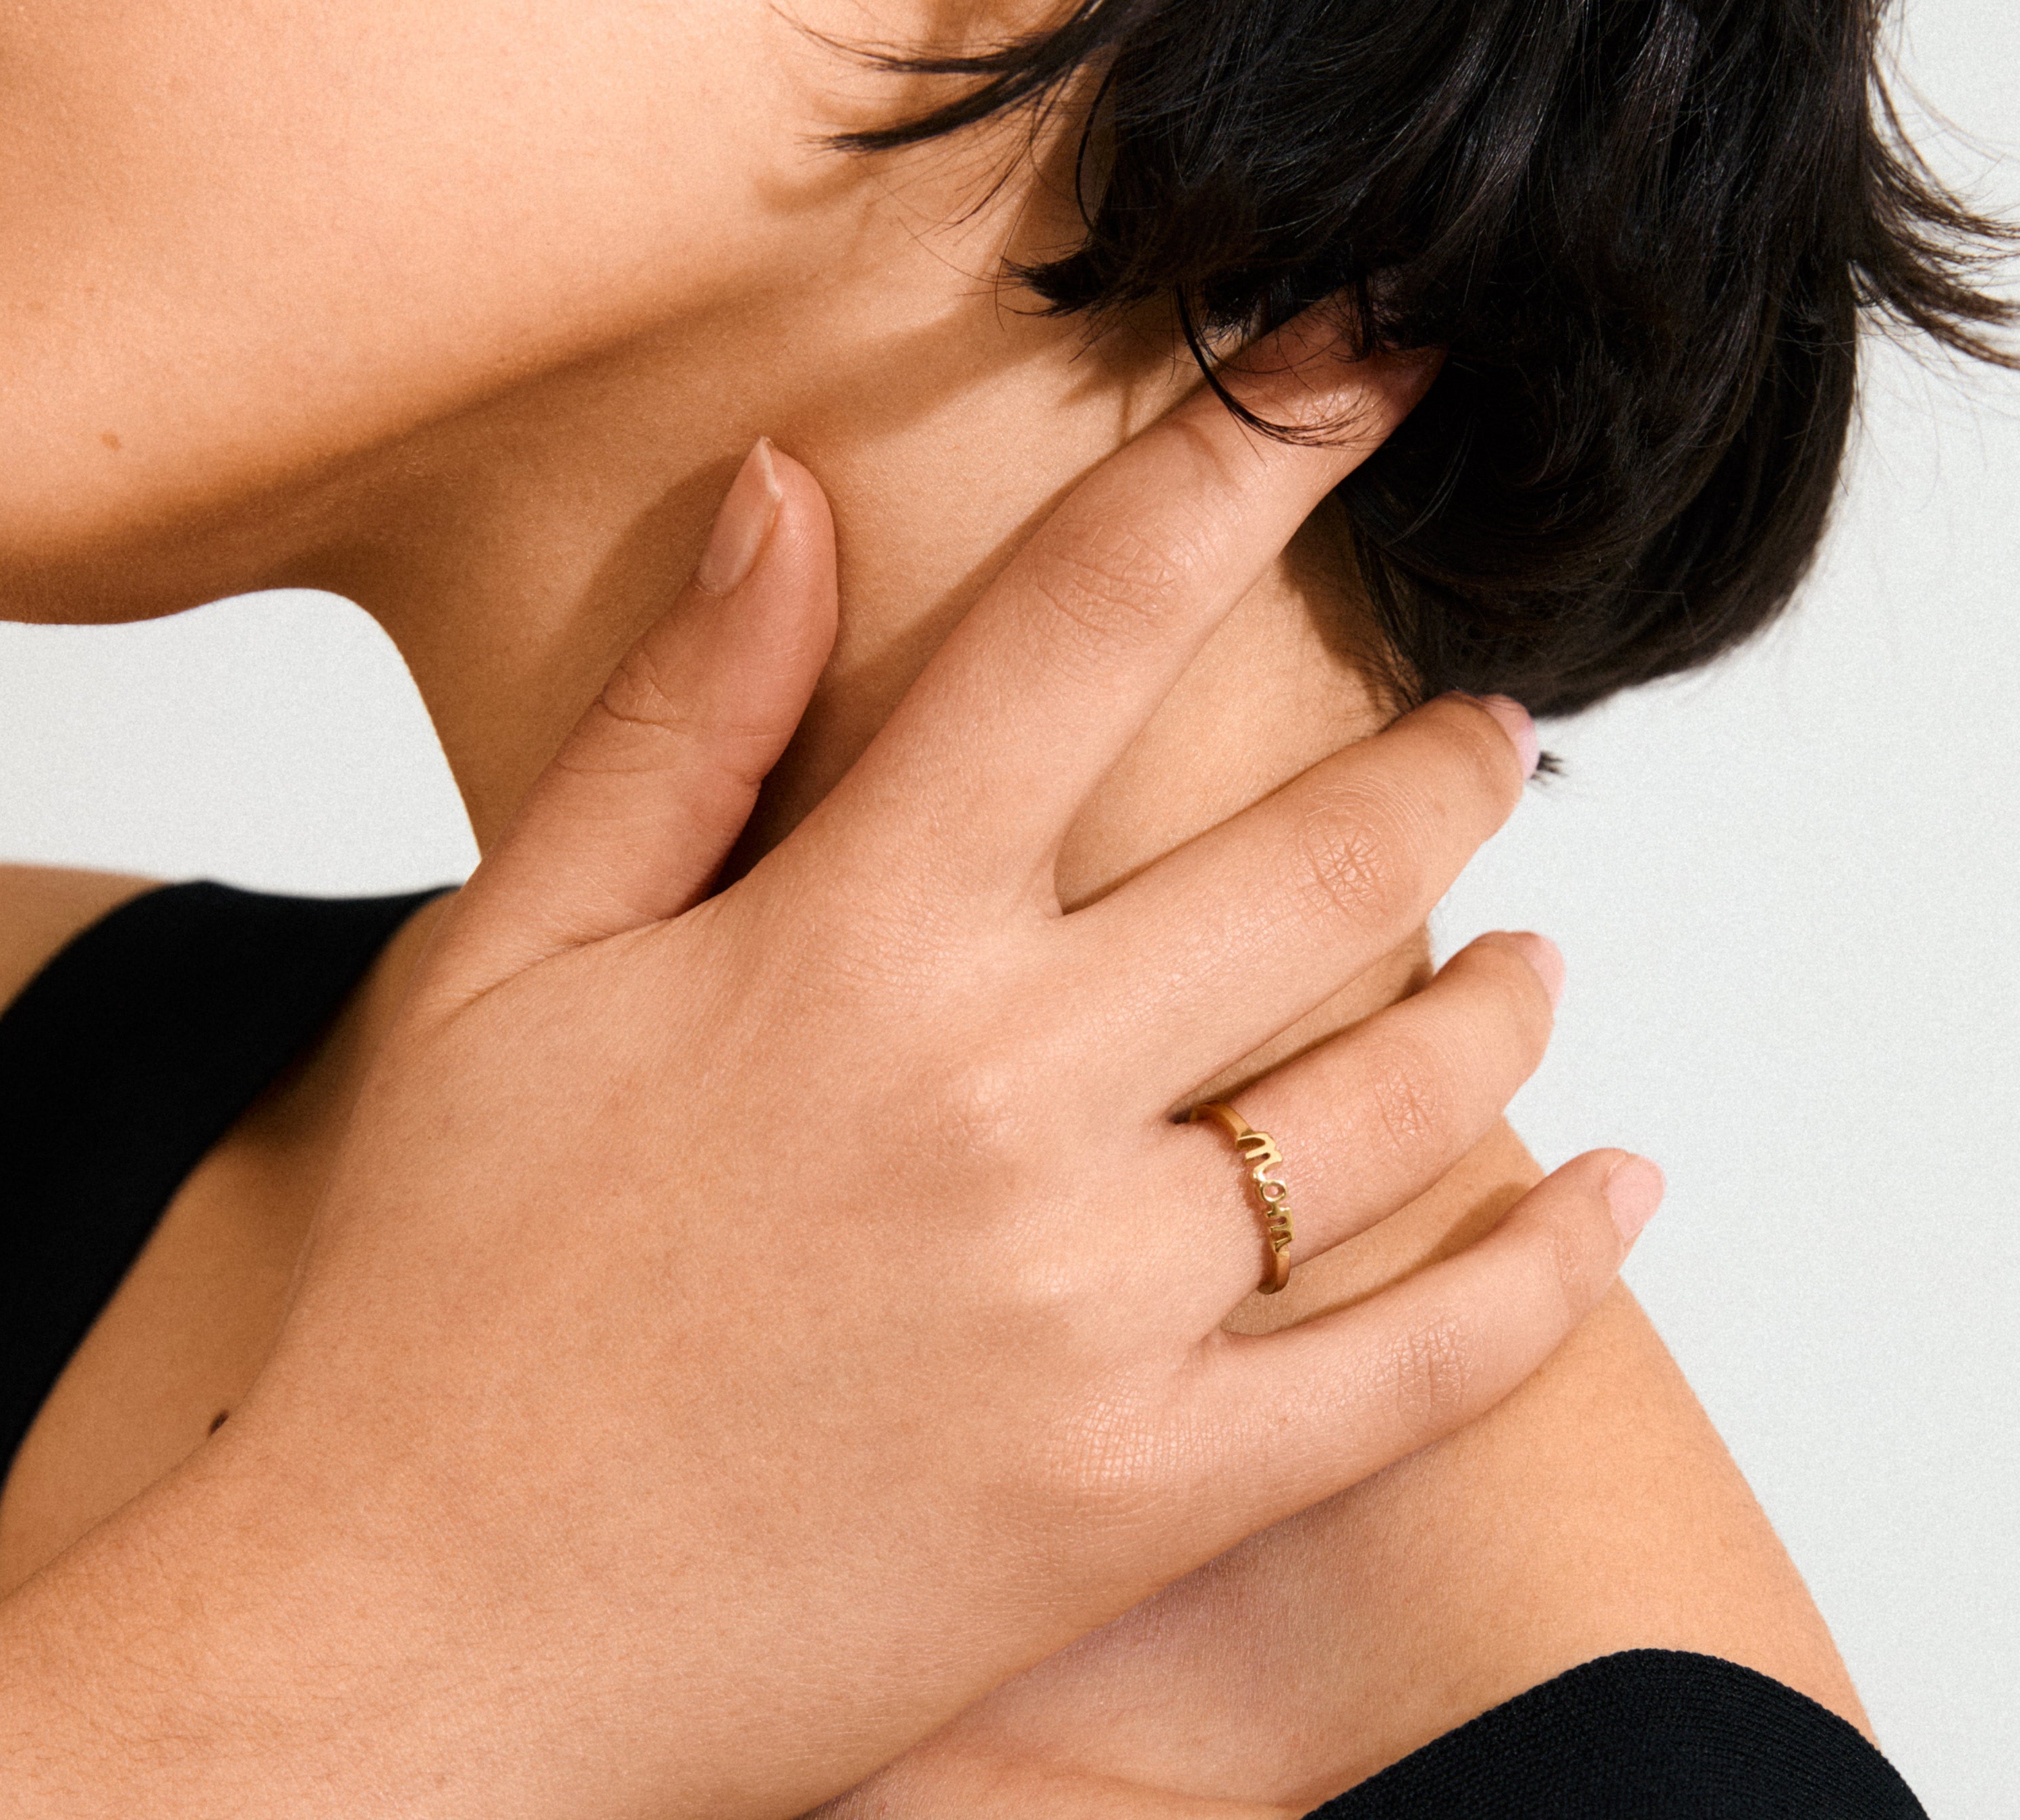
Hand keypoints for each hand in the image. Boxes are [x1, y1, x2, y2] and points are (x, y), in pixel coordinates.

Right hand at [0, 336, 1656, 1819]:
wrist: (400, 1659)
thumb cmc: (448, 1298)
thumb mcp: (512, 964)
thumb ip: (680, 717)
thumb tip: (787, 487)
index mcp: (856, 936)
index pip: (1096, 615)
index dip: (1255, 449)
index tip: (1371, 361)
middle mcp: (1007, 1094)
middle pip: (1322, 857)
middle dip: (1447, 764)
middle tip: (1496, 729)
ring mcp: (1095, 1307)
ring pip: (1401, 1098)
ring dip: (1504, 994)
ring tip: (1540, 951)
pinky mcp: (1143, 1493)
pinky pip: (1416, 1368)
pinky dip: (1549, 1274)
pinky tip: (1619, 1193)